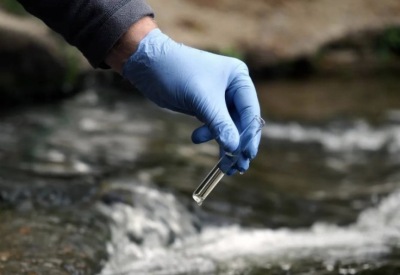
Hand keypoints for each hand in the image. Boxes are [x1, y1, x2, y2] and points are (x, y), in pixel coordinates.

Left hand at [122, 29, 260, 173]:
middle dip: (238, 144)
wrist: (148, 65)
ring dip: (224, 144)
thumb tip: (234, 149)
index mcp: (239, 78)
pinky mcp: (205, 106)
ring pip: (228, 127)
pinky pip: (214, 126)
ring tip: (223, 166)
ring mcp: (219, 98)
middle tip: (238, 167)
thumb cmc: (177, 73)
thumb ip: (220, 124)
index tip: (247, 155)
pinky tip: (196, 139)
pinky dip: (210, 136)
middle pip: (242, 122)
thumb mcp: (201, 100)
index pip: (250, 111)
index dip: (250, 135)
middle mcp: (232, 87)